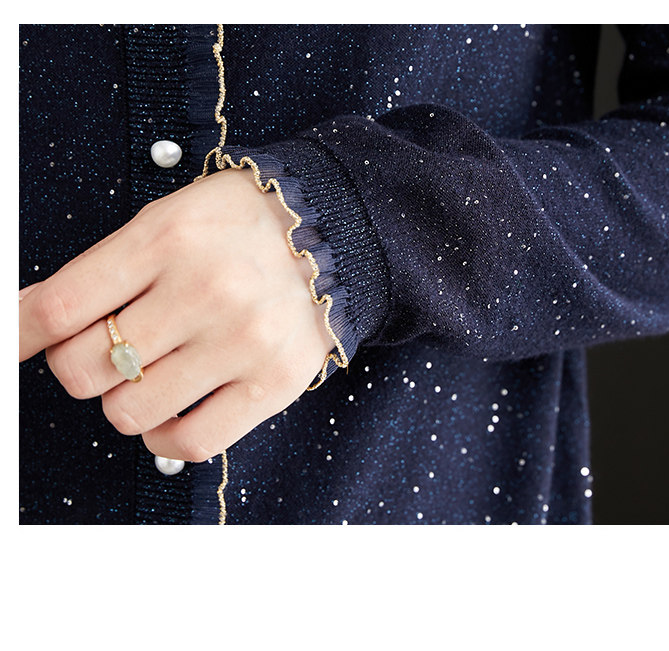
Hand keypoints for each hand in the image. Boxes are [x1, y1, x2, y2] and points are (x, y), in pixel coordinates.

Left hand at [19, 168, 333, 461]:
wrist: (332, 235)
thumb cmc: (239, 228)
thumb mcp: (168, 221)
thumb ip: (103, 270)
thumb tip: (31, 324)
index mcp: (167, 238)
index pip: (61, 307)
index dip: (21, 335)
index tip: (17, 345)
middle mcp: (205, 291)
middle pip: (85, 368)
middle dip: (80, 365)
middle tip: (107, 348)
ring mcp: (242, 342)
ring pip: (129, 411)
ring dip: (122, 400)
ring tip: (148, 374)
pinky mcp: (273, 383)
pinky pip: (189, 442)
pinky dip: (162, 436)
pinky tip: (169, 412)